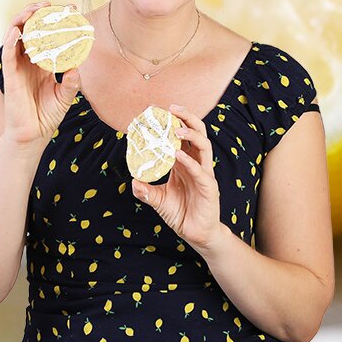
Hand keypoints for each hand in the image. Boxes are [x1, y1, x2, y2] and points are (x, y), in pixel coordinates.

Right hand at [1, 1, 83, 148]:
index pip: (45, 36)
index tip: (69, 10)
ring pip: (14, 36)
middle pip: (27, 30)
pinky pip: (7, 54)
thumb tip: (77, 67)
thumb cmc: (46, 115)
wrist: (33, 135)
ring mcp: (17, 67)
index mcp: (40, 63)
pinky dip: (10, 40)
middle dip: (36, 14)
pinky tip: (17, 31)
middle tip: (48, 5)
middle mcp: (27, 61)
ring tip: (33, 10)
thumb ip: (71, 81)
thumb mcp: (65, 96)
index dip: (53, 22)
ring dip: (21, 20)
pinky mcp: (9, 76)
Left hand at [131, 104, 224, 250]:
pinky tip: (178, 155)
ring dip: (191, 135)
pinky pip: (201, 171)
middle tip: (172, 108)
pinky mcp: (209, 188)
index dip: (173, 122)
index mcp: (185, 163)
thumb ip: (145, 190)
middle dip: (187, 118)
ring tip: (176, 129)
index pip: (182, 136)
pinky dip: (189, 162)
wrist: (195, 234)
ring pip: (204, 147)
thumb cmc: (180, 213)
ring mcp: (204, 175)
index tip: (158, 111)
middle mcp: (196, 164)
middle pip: (198, 134)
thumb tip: (133, 181)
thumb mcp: (157, 199)